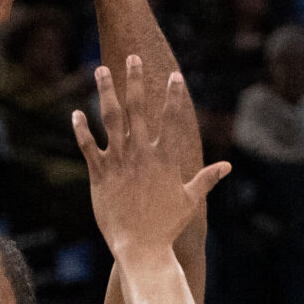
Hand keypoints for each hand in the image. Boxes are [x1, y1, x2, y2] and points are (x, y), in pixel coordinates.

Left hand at [71, 56, 229, 265]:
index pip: (171, 119)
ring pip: (110, 118)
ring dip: (106, 91)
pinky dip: (81, 130)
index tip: (174, 75)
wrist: (140, 247)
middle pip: (138, 108)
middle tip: (132, 56)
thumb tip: (227, 167)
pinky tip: (76, 113)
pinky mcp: (100, 174)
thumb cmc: (166, 226)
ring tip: (101, 69)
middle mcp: (142, 153)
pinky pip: (88, 146)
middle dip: (136, 80)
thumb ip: (207, 178)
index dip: (173, 95)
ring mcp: (119, 161)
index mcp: (165, 157)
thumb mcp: (190, 200)